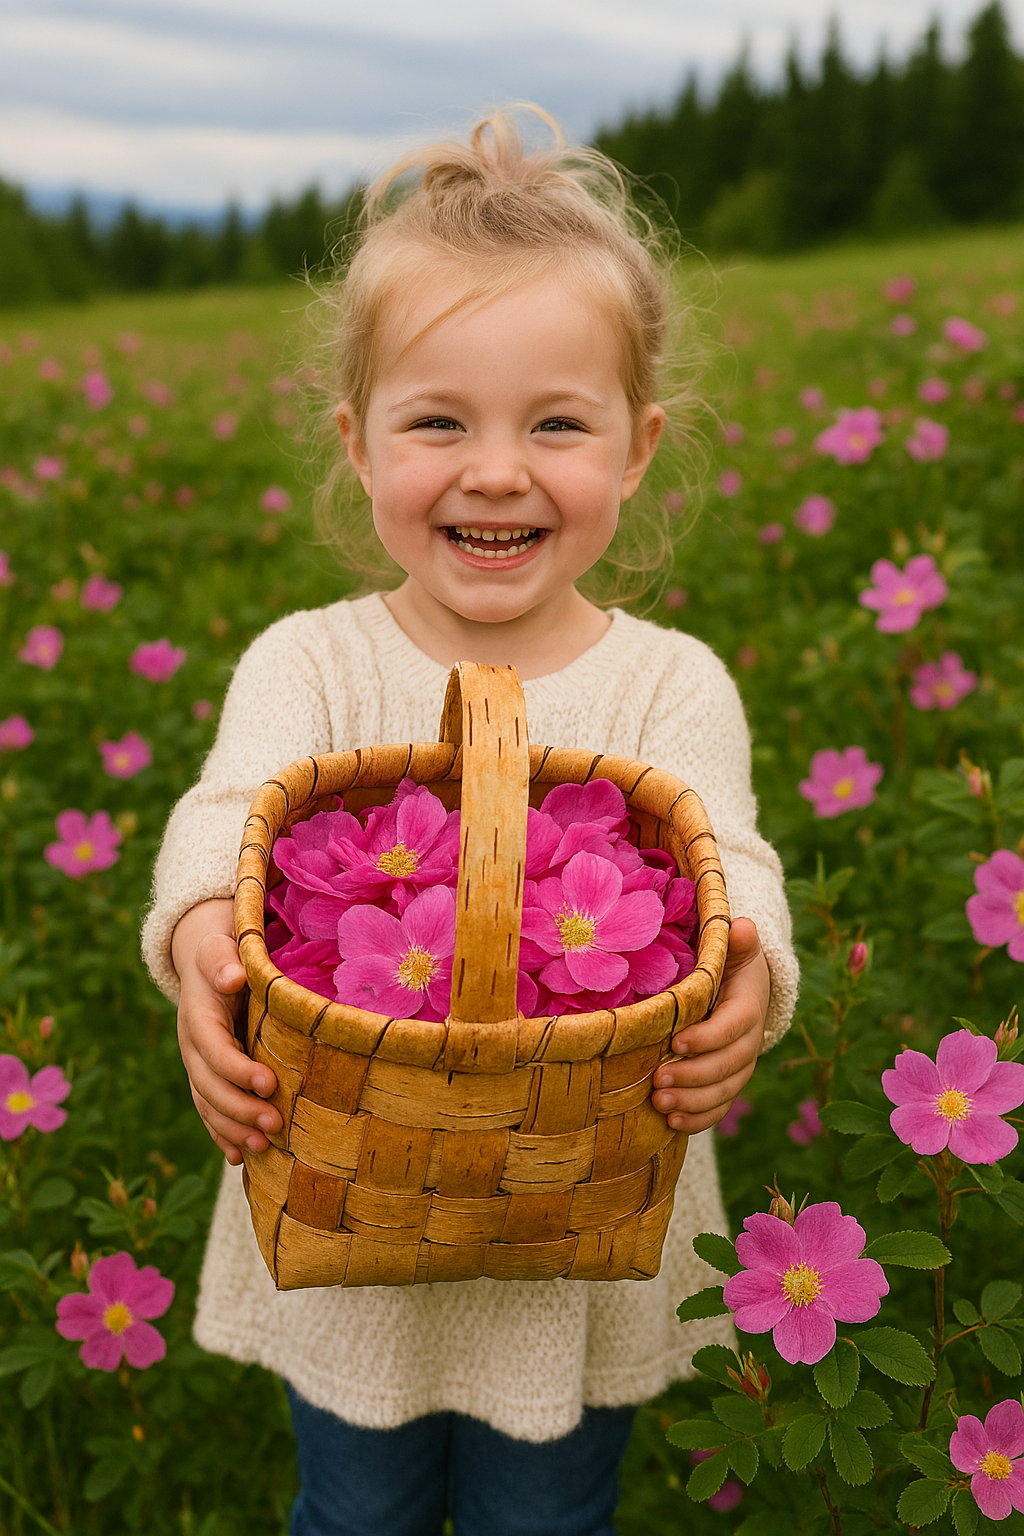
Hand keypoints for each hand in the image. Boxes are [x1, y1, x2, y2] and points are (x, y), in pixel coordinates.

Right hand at [171, 898, 279, 1165]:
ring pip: (208, 1104)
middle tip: (275, 1125)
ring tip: (264, 1148)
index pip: (214, 1050)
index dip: (238, 1071)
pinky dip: (223, 1135)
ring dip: (233, 1130)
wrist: (209, 959)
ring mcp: (198, 1064)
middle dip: (240, 1110)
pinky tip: (242, 1158)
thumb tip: (233, 975)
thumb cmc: (226, 950)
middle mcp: (193, 1045)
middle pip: (209, 1086)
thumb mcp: (223, 945)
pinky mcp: (208, 1075)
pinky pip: (210, 1110)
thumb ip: (224, 958)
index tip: (269, 1084)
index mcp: (198, 1016)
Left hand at [651, 917, 769, 1133]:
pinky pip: (718, 1107)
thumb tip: (742, 926)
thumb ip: (736, 941)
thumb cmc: (727, 966)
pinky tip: (672, 1124)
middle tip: (658, 1080)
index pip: (734, 1026)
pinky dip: (698, 1119)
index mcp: (748, 1008)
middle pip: (728, 1066)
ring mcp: (738, 1068)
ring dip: (692, 1102)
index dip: (708, 1038)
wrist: (741, 992)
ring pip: (723, 1092)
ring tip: (659, 1104)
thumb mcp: (732, 949)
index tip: (676, 1042)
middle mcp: (747, 1043)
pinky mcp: (726, 1085)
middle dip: (694, 1076)